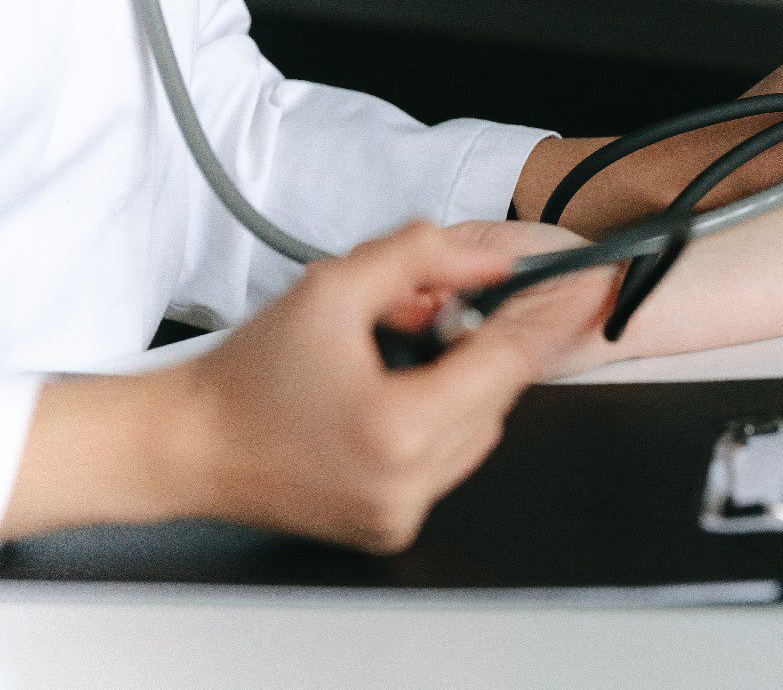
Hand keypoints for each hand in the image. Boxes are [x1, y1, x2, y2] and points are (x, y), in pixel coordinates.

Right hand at [6, 221, 616, 551]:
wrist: (188, 446)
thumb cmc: (246, 376)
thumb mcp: (333, 288)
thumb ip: (420, 259)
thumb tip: (490, 260)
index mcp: (400, 427)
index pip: (508, 361)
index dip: (551, 316)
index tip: (590, 286)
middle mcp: (410, 482)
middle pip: (496, 396)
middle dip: (473, 349)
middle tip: (422, 321)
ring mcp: (403, 512)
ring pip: (479, 432)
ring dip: (458, 390)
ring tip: (388, 366)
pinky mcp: (394, 528)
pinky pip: (448, 464)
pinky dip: (436, 427)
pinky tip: (384, 405)